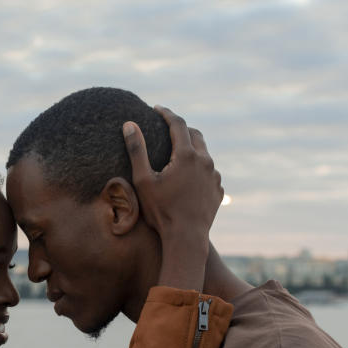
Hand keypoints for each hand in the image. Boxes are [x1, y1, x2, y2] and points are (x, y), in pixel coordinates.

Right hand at [122, 106, 222, 289]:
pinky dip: (199, 169)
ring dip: (192, 150)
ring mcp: (214, 176)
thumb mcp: (143, 180)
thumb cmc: (161, 211)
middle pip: (195, 135)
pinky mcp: (218, 190)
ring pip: (204, 154)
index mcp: (187, 155)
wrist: (186, 239)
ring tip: (178, 155)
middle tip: (168, 128)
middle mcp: (205, 161)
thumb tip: (129, 124)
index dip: (166, 113)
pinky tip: (188, 178)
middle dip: (181, 129)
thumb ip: (136, 150)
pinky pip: (209, 172)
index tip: (157, 108)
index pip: (177, 124)